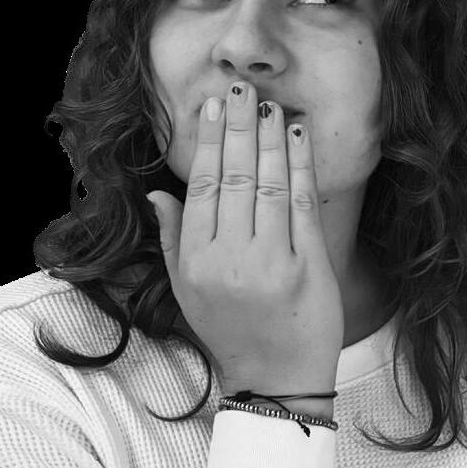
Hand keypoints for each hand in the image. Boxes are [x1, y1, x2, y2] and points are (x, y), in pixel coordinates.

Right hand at [146, 80, 343, 393]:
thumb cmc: (231, 333)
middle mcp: (230, 259)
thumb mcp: (186, 293)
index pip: (202, 188)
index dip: (210, 143)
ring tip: (268, 103)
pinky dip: (300, 164)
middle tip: (241, 86)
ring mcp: (272, 263)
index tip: (214, 107)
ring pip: (269, 183)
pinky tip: (297, 135)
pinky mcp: (309, 267)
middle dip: (238, 125)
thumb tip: (157, 192)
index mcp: (196, 263)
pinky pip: (302, 204)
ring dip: (269, 136)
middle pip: (235, 177)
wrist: (278, 381)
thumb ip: (171, 240)